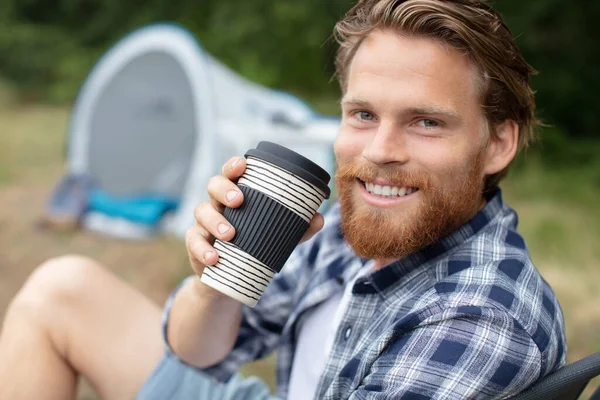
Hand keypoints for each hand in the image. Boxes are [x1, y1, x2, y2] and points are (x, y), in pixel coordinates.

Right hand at [185, 156, 324, 277]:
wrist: (230, 280)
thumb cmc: (254, 246)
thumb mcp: (277, 237)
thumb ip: (298, 228)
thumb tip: (320, 218)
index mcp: (236, 194)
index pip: (232, 173)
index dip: (234, 166)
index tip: (242, 165)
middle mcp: (217, 204)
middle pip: (213, 185)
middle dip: (224, 189)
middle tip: (239, 201)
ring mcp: (203, 223)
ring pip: (202, 211)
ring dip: (215, 220)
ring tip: (230, 234)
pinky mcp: (195, 245)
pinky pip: (194, 242)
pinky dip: (203, 249)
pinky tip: (214, 257)